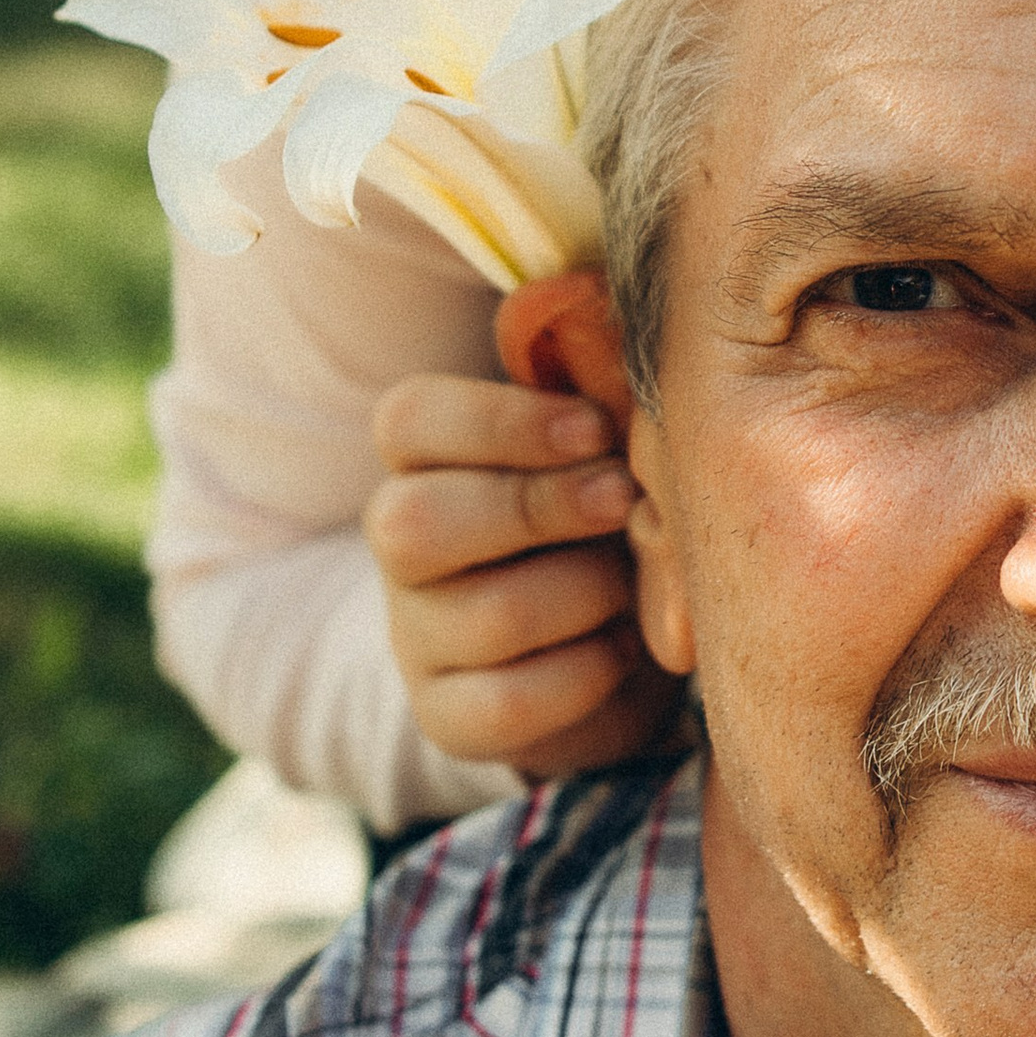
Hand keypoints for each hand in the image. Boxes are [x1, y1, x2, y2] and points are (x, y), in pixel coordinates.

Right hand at [365, 288, 680, 779]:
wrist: (616, 639)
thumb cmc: (611, 514)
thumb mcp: (607, 447)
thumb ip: (599, 393)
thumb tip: (603, 319)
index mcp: (426, 459)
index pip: (407, 422)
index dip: (497, 421)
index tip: (595, 429)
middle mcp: (400, 547)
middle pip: (413, 522)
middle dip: (538, 508)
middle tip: (625, 501)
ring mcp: (416, 637)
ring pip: (486, 615)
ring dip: (586, 593)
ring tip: (635, 582)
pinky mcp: (448, 717)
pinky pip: (509, 703)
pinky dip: (587, 674)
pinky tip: (623, 648)